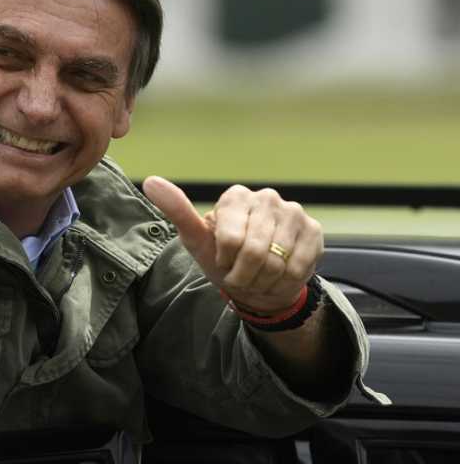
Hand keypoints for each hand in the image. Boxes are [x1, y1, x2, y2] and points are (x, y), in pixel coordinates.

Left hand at [142, 176, 321, 313]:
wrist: (258, 281)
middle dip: (244, 274)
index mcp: (235, 197)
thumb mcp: (196, 240)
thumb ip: (177, 210)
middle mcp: (266, 197)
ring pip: (277, 262)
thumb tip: (151, 181)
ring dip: (263, 280)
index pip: (230, 239)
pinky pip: (297, 267)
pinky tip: (279, 275)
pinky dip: (284, 281)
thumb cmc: (223, 258)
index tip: (223, 260)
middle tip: (242, 273)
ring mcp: (293, 212)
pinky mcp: (314, 230)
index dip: (225, 260)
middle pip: (255, 252)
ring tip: (259, 275)